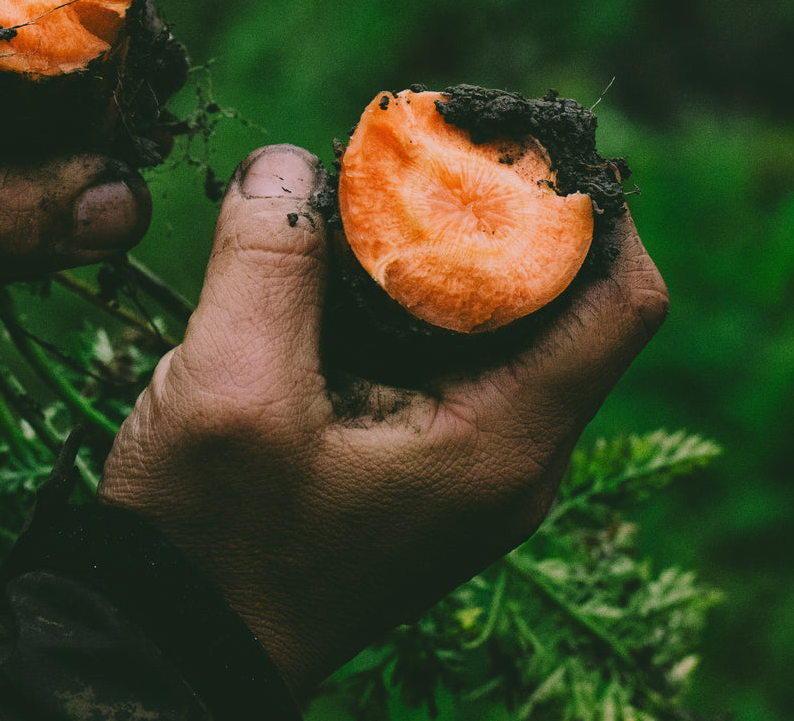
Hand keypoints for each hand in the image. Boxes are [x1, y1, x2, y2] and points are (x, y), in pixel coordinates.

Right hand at [97, 144, 667, 698]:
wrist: (169, 650)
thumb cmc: (209, 546)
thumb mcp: (229, 388)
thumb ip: (267, 257)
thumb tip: (291, 162)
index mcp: (506, 444)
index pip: (624, 301)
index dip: (589, 205)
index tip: (506, 144)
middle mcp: (515, 457)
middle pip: (571, 304)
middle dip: (509, 217)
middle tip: (429, 155)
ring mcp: (474, 468)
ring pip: (511, 330)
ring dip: (457, 258)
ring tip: (378, 202)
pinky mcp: (428, 468)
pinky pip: (458, 362)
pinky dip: (421, 305)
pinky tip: (346, 274)